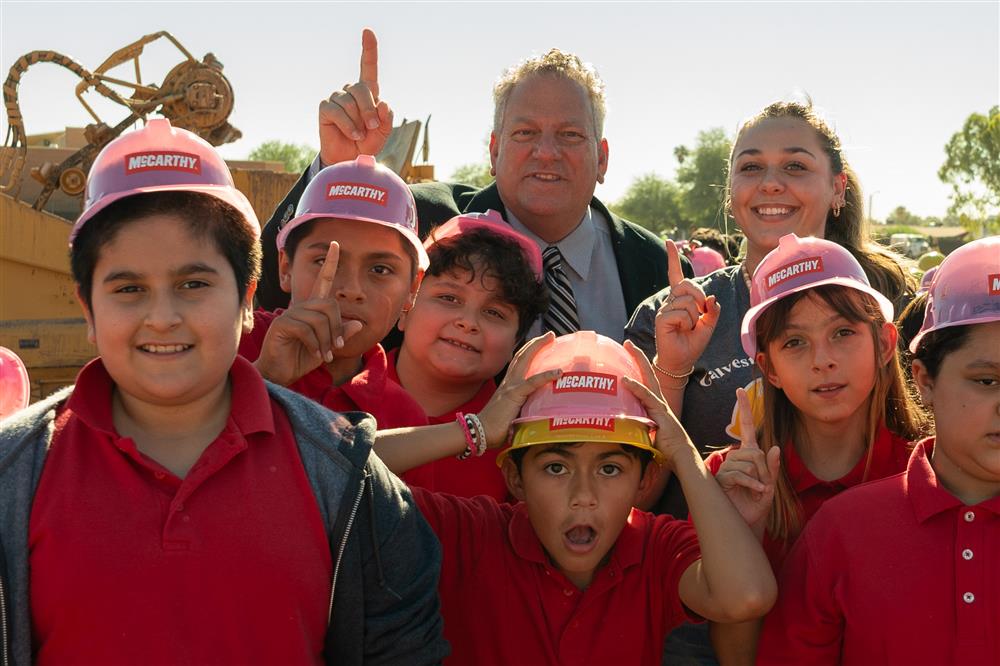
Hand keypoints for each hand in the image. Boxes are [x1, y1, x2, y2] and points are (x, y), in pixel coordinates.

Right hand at [254, 242, 363, 384]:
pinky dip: (315, 344)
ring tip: (325, 354)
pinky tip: (314, 353)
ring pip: (320, 319)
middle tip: (337, 347)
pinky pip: (307, 329)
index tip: (335, 244)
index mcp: (312, 308)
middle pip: (330, 304)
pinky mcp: (282, 324)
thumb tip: (358, 324)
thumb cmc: (301, 358)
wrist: (280, 373)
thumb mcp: (327, 347)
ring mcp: (290, 313)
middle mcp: (301, 307)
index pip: (323, 280)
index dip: (330, 263)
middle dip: (337, 328)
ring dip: (327, 339)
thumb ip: (341, 335)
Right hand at [317, 28, 393, 165]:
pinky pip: (337, 111)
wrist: (349, 159)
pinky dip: (348, 125)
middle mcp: (351, 91)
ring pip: (350, 103)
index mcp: (367, 92)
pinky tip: (352, 134)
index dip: (369, 49)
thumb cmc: (367, 142)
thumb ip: (386, 118)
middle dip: (370, 109)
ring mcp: (337, 98)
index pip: (368, 67)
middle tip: (373, 126)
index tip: (367, 32)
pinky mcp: (325, 107)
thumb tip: (383, 103)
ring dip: (359, 122)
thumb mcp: (383, 132)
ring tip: (360, 134)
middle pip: (362, 89)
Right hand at [478, 333, 560, 447]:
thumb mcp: (511, 416)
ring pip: (525, 360)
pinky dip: (546, 375)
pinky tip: (558, 372)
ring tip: (550, 338)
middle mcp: (509, 382)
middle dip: (535, 343)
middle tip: (549, 335)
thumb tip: (538, 419)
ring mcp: (511, 386)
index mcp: (508, 386)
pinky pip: (533, 382)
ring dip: (537, 347)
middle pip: (522, 356)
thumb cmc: (494, 430)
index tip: (540, 344)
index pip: (518, 364)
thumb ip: (522, 412)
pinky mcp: (514, 395)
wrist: (480, 433)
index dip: (528, 352)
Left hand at [620, 340, 696, 469]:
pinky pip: (646, 397)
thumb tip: (618, 425)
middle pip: (648, 373)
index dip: (638, 368)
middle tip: (628, 343)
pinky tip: (625, 380)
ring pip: (648, 379)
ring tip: (628, 348)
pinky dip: (635, 387)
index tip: (628, 355)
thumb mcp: (646, 432)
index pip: (645, 381)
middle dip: (638, 357)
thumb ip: (635, 425)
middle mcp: (658, 401)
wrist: (680, 456)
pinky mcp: (660, 412)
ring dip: (638, 362)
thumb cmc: (664, 447)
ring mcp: (660, 405)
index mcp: (655, 405)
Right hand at [653, 240, 719, 380]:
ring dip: (695, 316)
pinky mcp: (662, 318)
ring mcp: (665, 309)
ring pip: (688, 301)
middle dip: (700, 298)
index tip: (669, 242)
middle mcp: (671, 301)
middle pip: (688, 285)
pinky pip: (681, 313)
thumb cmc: (693, 342)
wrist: (682, 360)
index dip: (673, 258)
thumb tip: (712, 297)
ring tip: (689, 327)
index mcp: (681, 299)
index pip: (676, 275)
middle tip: (700, 315)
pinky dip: (687, 323)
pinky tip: (681, 330)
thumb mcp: (709, 324)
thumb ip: (713, 310)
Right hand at [715, 388, 779, 532]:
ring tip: (757, 492)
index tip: (739, 391)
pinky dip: (752, 484)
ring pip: (748, 463)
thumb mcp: (770, 485)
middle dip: (765, 470)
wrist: (747, 522)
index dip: (743, 409)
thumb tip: (776, 448)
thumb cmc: (757, 503)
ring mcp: (727, 468)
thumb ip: (774, 468)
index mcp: (748, 455)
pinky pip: (740, 474)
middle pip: (755, 452)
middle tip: (764, 486)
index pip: (745, 428)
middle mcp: (735, 458)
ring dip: (758, 479)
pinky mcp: (721, 479)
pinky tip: (755, 493)